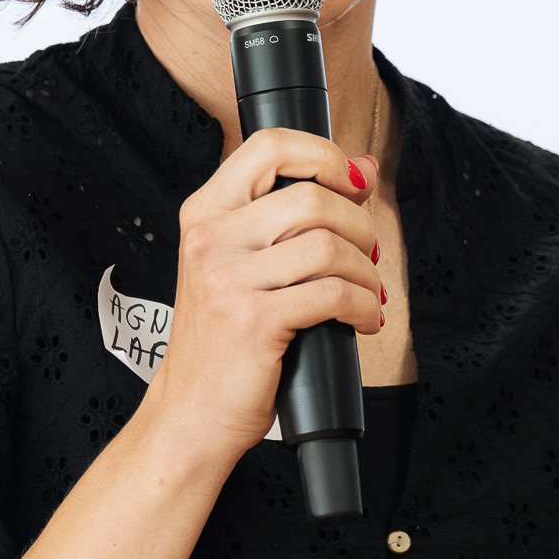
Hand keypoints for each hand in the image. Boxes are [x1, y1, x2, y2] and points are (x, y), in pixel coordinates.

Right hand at [145, 129, 383, 465]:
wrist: (189, 412)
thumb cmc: (220, 340)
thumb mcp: (243, 264)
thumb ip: (293, 215)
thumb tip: (363, 167)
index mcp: (205, 213)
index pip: (268, 146)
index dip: (324, 155)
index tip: (352, 182)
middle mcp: (210, 239)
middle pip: (311, 197)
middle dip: (358, 225)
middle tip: (368, 253)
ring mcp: (227, 280)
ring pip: (328, 246)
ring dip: (366, 271)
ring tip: (368, 293)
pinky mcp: (252, 322)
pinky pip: (333, 295)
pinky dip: (364, 306)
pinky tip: (362, 319)